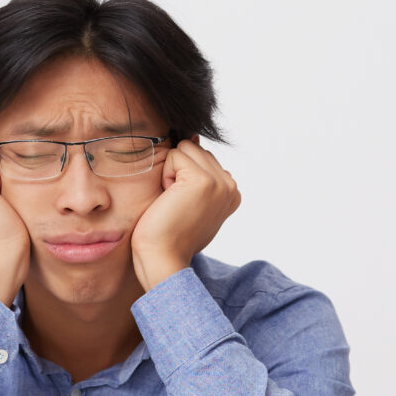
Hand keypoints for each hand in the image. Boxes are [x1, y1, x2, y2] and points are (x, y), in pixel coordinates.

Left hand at [130, 140, 240, 290]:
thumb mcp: (190, 201)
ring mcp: (219, 181)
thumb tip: (193, 137)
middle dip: (177, 171)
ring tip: (172, 201)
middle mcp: (230, 185)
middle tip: (176, 204)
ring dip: (171, 172)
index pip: (202, 158)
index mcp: (231, 191)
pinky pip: (175, 155)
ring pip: (185, 149)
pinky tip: (169, 199)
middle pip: (194, 149)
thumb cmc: (170, 235)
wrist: (163, 259)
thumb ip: (197, 174)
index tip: (183, 206)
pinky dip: (165, 175)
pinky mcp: (203, 180)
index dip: (183, 177)